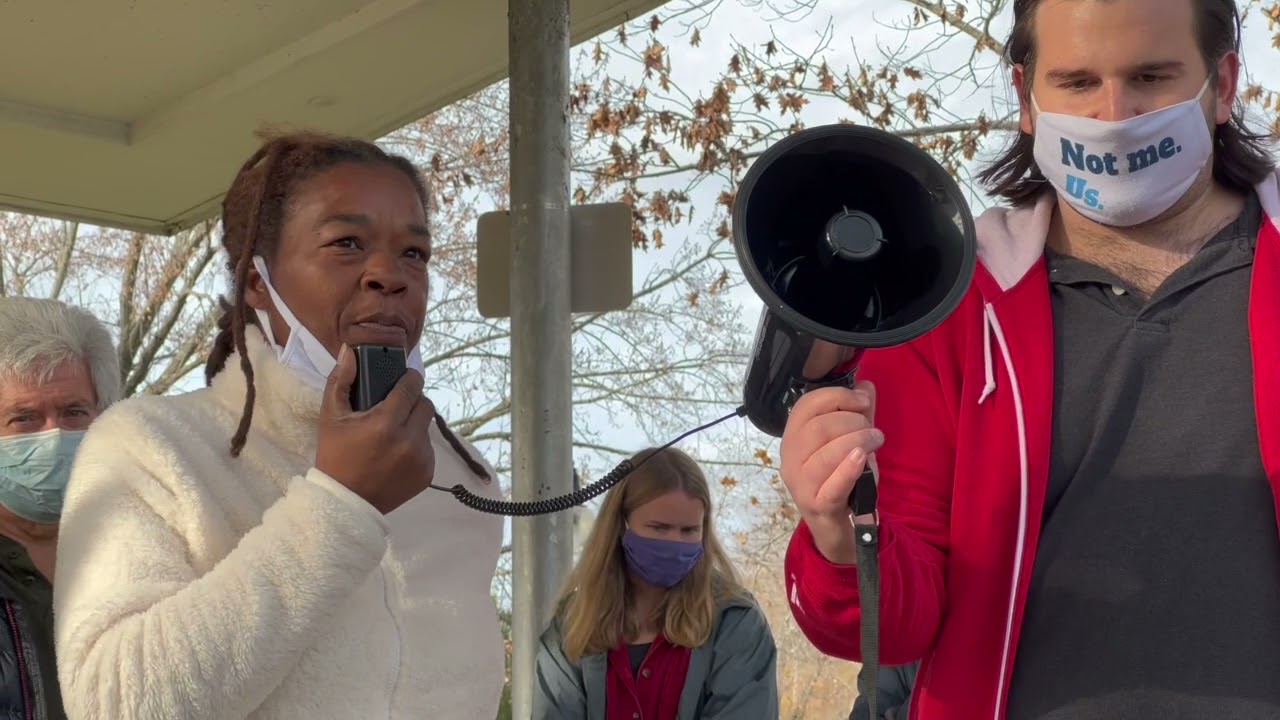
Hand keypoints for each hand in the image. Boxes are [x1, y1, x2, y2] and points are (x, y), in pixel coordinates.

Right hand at [315, 344, 435, 513]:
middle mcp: (409, 440)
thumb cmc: (336, 455)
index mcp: (386, 423)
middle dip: (413, 401)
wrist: (345, 502)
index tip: (404, 378)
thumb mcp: (331, 417)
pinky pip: (428, 448)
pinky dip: (416, 446)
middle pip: (426, 404)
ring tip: (394, 432)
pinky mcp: (428, 473)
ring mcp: (422, 458)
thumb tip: (350, 351)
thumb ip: (341, 381)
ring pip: (427, 426)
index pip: (412, 387)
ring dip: (414, 424)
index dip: (409, 379)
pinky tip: (398, 452)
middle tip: (396, 407)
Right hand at [779, 381, 883, 564]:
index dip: (836, 397)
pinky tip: (861, 458)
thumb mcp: (851, 443)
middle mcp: (790, 460)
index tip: (863, 401)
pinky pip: (832, 484)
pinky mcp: (818, 506)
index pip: (805, 406)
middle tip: (872, 429)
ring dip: (857, 441)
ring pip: (825, 454)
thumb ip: (858, 414)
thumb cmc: (842, 481)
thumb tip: (865, 385)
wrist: (840, 528)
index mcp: (793, 439)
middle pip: (817, 428)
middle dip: (851, 421)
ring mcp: (801, 484)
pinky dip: (848, 468)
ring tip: (876, 440)